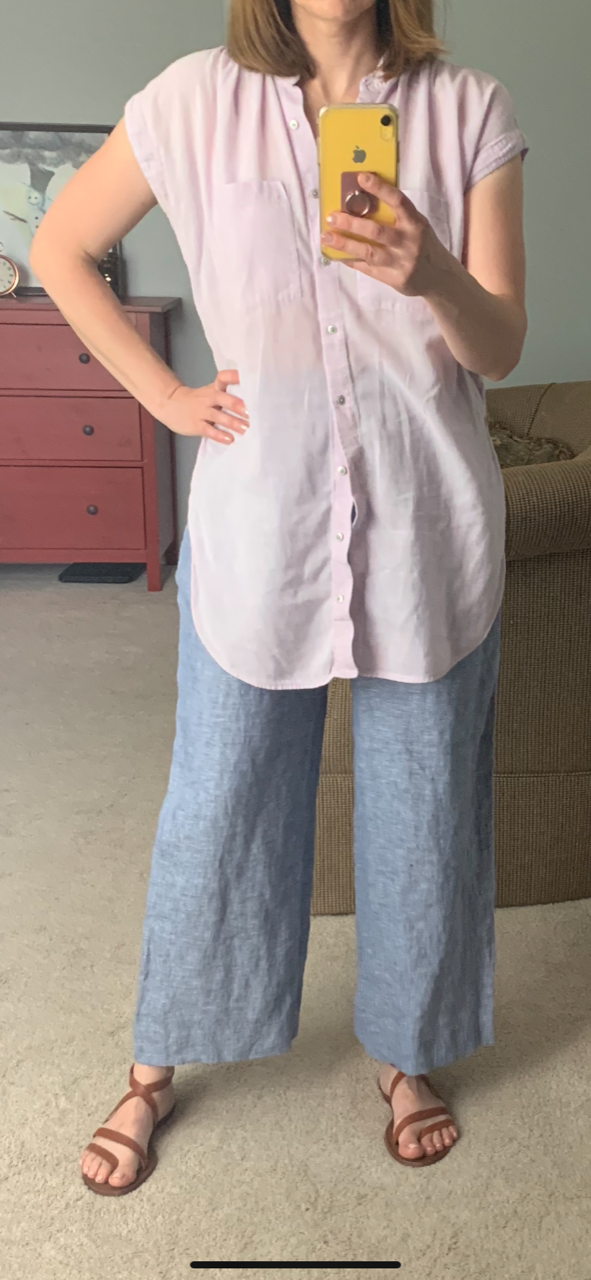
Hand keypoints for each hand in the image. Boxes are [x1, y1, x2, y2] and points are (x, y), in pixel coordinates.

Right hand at [157, 370, 248, 444]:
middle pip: (224, 398)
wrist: (170, 404)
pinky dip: (219, 435)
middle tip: (252, 413)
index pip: (224, 378)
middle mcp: (209, 398)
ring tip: (246, 428)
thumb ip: (229, 395)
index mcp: (215, 388)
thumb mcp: (212, 392)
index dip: (235, 377)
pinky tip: (230, 439)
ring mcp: (202, 411)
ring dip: (233, 422)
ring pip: (218, 416)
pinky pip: (209, 430)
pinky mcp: (196, 425)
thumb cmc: (198, 400)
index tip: (248, 378)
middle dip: (238, 406)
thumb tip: (254, 404)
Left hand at [321, 172, 446, 297]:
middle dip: (351, 223)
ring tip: (326, 238)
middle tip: (331, 217)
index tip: (361, 177)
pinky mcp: (395, 279)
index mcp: (415, 222)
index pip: (398, 201)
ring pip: (369, 252)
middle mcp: (409, 241)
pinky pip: (368, 268)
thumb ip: (396, 216)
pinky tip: (337, 255)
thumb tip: (361, 201)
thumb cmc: (422, 244)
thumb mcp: (416, 226)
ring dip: (345, 244)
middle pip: (377, 230)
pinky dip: (351, 260)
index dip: (380, 188)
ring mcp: (401, 262)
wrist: (439, 277)